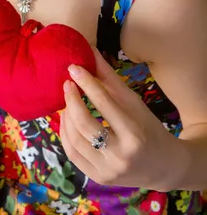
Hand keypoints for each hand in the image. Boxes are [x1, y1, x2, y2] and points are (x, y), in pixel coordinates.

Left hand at [60, 47, 179, 190]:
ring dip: (66, 116)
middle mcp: (120, 155)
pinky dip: (65, 134)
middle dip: (71, 100)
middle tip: (67, 83)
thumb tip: (90, 51)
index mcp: (134, 133)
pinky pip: (72, 154)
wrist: (164, 166)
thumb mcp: (134, 102)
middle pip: (85, 123)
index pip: (104, 103)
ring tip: (66, 100)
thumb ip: (110, 79)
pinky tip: (66, 119)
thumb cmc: (148, 127)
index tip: (73, 67)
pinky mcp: (98, 178)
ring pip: (75, 139)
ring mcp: (108, 170)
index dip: (86, 82)